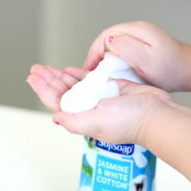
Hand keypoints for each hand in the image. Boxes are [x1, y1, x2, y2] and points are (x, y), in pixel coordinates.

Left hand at [27, 63, 174, 145]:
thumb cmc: (130, 122)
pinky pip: (91, 81)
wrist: (156, 114)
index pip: (59, 104)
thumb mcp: (97, 123)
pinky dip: (79, 75)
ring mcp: (101, 100)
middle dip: (49, 81)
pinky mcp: (112, 89)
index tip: (33, 78)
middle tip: (36, 68)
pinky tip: (69, 69)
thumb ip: (75, 121)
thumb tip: (55, 117)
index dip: (44, 91)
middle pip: (64, 94)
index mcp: (85, 120)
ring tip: (46, 68)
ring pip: (75, 86)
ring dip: (60, 76)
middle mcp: (91, 111)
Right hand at [83, 21, 190, 92]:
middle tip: (90, 73)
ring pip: (114, 44)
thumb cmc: (172, 70)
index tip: (90, 68)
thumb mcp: (147, 61)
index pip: (106, 36)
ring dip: (104, 57)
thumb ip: (127, 48)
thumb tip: (109, 40)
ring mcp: (141, 37)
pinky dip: (114, 60)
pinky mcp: (143, 46)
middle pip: (108, 38)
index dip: (94, 52)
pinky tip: (112, 71)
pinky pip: (122, 49)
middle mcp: (138, 30)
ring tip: (98, 73)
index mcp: (137, 30)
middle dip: (96, 55)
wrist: (190, 72)